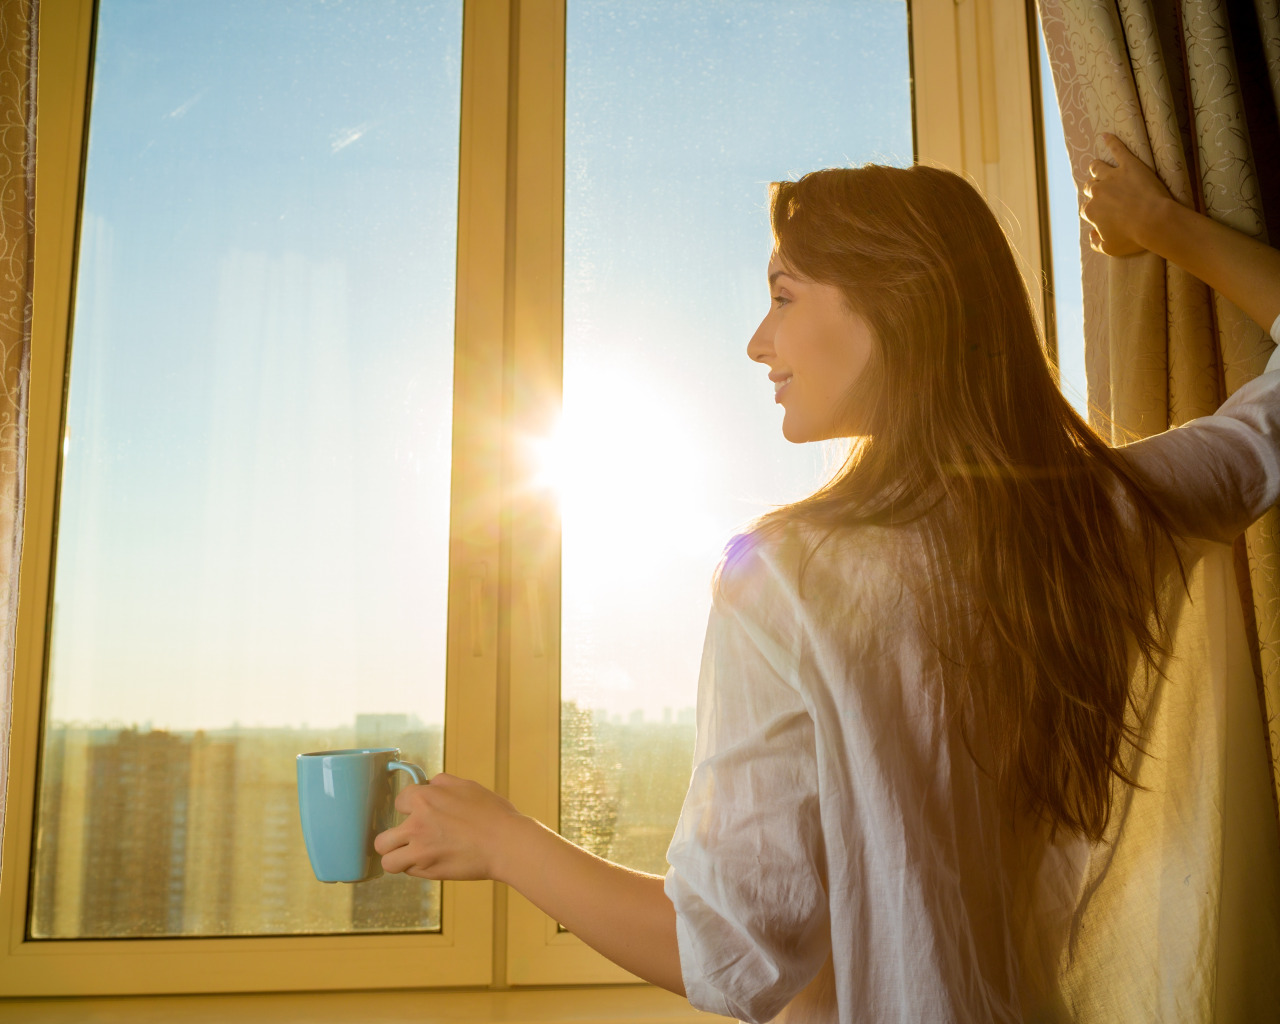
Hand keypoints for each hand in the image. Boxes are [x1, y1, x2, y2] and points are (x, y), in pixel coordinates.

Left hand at [374, 772, 523, 881]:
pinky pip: (409, 872)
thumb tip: (430, 785)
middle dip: (392, 839)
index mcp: (424, 799)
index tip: (417, 814)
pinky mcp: (428, 871)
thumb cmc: (492, 814)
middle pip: (382, 839)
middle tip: (408, 840)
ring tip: (410, 857)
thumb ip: (442, 783)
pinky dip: (416, 869)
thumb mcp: (467, 786)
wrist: (505, 843)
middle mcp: (416, 825)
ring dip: (397, 859)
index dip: (409, 808)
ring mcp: (420, 851)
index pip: (398, 802)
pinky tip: (430, 862)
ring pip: (388, 860)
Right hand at [1080, 133, 1174, 256]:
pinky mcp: (1129, 164)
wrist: (1154, 221)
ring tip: (1097, 167)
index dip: (1094, 212)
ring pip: (1097, 168)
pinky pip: (1118, 149)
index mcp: (1091, 211)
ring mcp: (1112, 176)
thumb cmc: (1133, 237)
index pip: (1086, 210)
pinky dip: (1111, 142)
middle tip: (1103, 193)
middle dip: (1094, 190)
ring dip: (1096, 169)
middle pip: (1090, 187)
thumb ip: (1095, 242)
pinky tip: (1107, 136)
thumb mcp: (1110, 249)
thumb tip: (1091, 235)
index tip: (1102, 215)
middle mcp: (1097, 192)